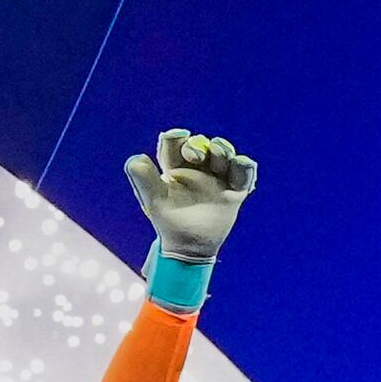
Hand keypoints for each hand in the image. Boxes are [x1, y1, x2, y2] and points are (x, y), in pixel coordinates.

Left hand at [126, 127, 257, 263]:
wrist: (188, 246)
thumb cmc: (168, 221)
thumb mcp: (153, 200)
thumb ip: (143, 179)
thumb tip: (136, 158)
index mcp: (175, 167)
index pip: (175, 145)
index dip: (176, 137)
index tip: (178, 135)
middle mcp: (198, 168)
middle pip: (201, 145)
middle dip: (199, 146)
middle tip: (194, 155)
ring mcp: (218, 177)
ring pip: (224, 154)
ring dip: (223, 150)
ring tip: (219, 153)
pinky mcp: (235, 189)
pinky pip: (244, 172)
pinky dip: (244, 166)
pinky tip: (241, 163)